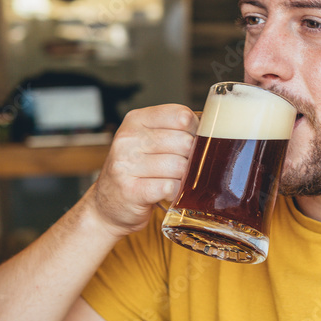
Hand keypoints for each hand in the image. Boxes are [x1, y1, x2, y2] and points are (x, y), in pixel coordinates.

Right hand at [89, 105, 197, 235]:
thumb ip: (174, 131)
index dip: (195, 130)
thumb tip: (213, 129)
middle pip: (184, 142)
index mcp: (136, 120)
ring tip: (174, 180)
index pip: (180, 115)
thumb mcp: (148, 141)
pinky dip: (175, 192)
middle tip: (183, 167)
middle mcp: (128, 139)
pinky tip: (168, 192)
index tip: (193, 142)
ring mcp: (126, 165)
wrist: (107, 205)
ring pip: (179, 166)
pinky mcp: (131, 191)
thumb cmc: (136, 172)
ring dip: (183, 177)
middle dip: (191, 158)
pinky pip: (169, 187)